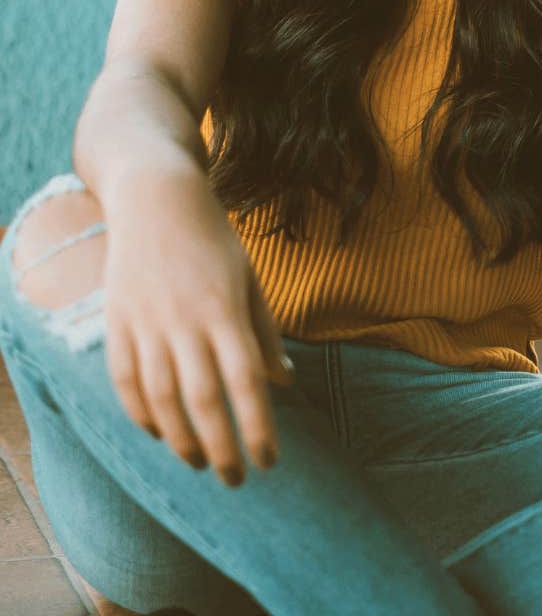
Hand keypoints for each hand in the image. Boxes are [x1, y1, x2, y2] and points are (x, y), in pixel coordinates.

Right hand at [102, 169, 294, 487]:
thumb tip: (285, 384)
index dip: (258, 427)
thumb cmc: (213, 240)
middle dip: (222, 449)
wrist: (157, 198)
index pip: (247, 383)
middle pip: (204, 401)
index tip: (270, 460)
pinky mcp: (118, 322)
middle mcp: (186, 320)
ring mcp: (147, 322)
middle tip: (236, 480)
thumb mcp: (248, 278)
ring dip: (181, 440)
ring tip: (198, 462)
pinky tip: (159, 433)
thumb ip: (265, 333)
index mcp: (226, 309)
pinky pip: (126, 381)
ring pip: (162, 399)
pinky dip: (141, 414)